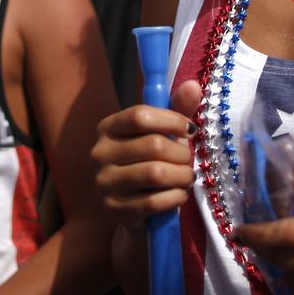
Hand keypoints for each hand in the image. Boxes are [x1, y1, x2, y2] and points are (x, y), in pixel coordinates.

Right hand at [91, 79, 198, 230]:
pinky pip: (154, 201)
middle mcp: (99, 153)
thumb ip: (177, 109)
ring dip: (182, 176)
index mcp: (108, 128)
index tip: (191, 129)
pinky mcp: (114, 208)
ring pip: (155, 174)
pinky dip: (175, 197)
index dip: (171, 120)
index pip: (139, 115)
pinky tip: (179, 194)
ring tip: (188, 177)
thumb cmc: (150, 162)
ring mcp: (104, 182)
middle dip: (182, 153)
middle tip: (189, 160)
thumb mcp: (161, 133)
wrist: (135, 208)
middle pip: (153, 146)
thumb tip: (194, 86)